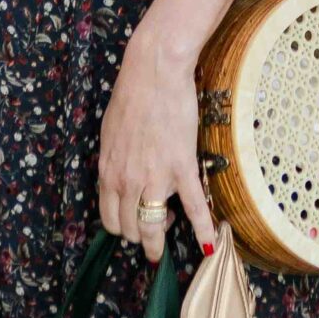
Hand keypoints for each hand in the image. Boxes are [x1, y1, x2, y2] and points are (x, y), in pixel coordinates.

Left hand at [96, 20, 216, 264]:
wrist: (154, 73)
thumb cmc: (131, 96)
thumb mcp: (110, 133)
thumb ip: (114, 160)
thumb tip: (119, 175)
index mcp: (108, 171)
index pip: (109, 218)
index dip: (122, 228)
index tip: (133, 224)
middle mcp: (127, 181)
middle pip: (130, 227)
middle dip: (141, 235)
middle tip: (154, 226)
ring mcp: (154, 177)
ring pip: (153, 226)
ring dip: (159, 240)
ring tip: (167, 237)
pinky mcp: (181, 168)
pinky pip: (193, 206)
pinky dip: (203, 229)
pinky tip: (210, 245)